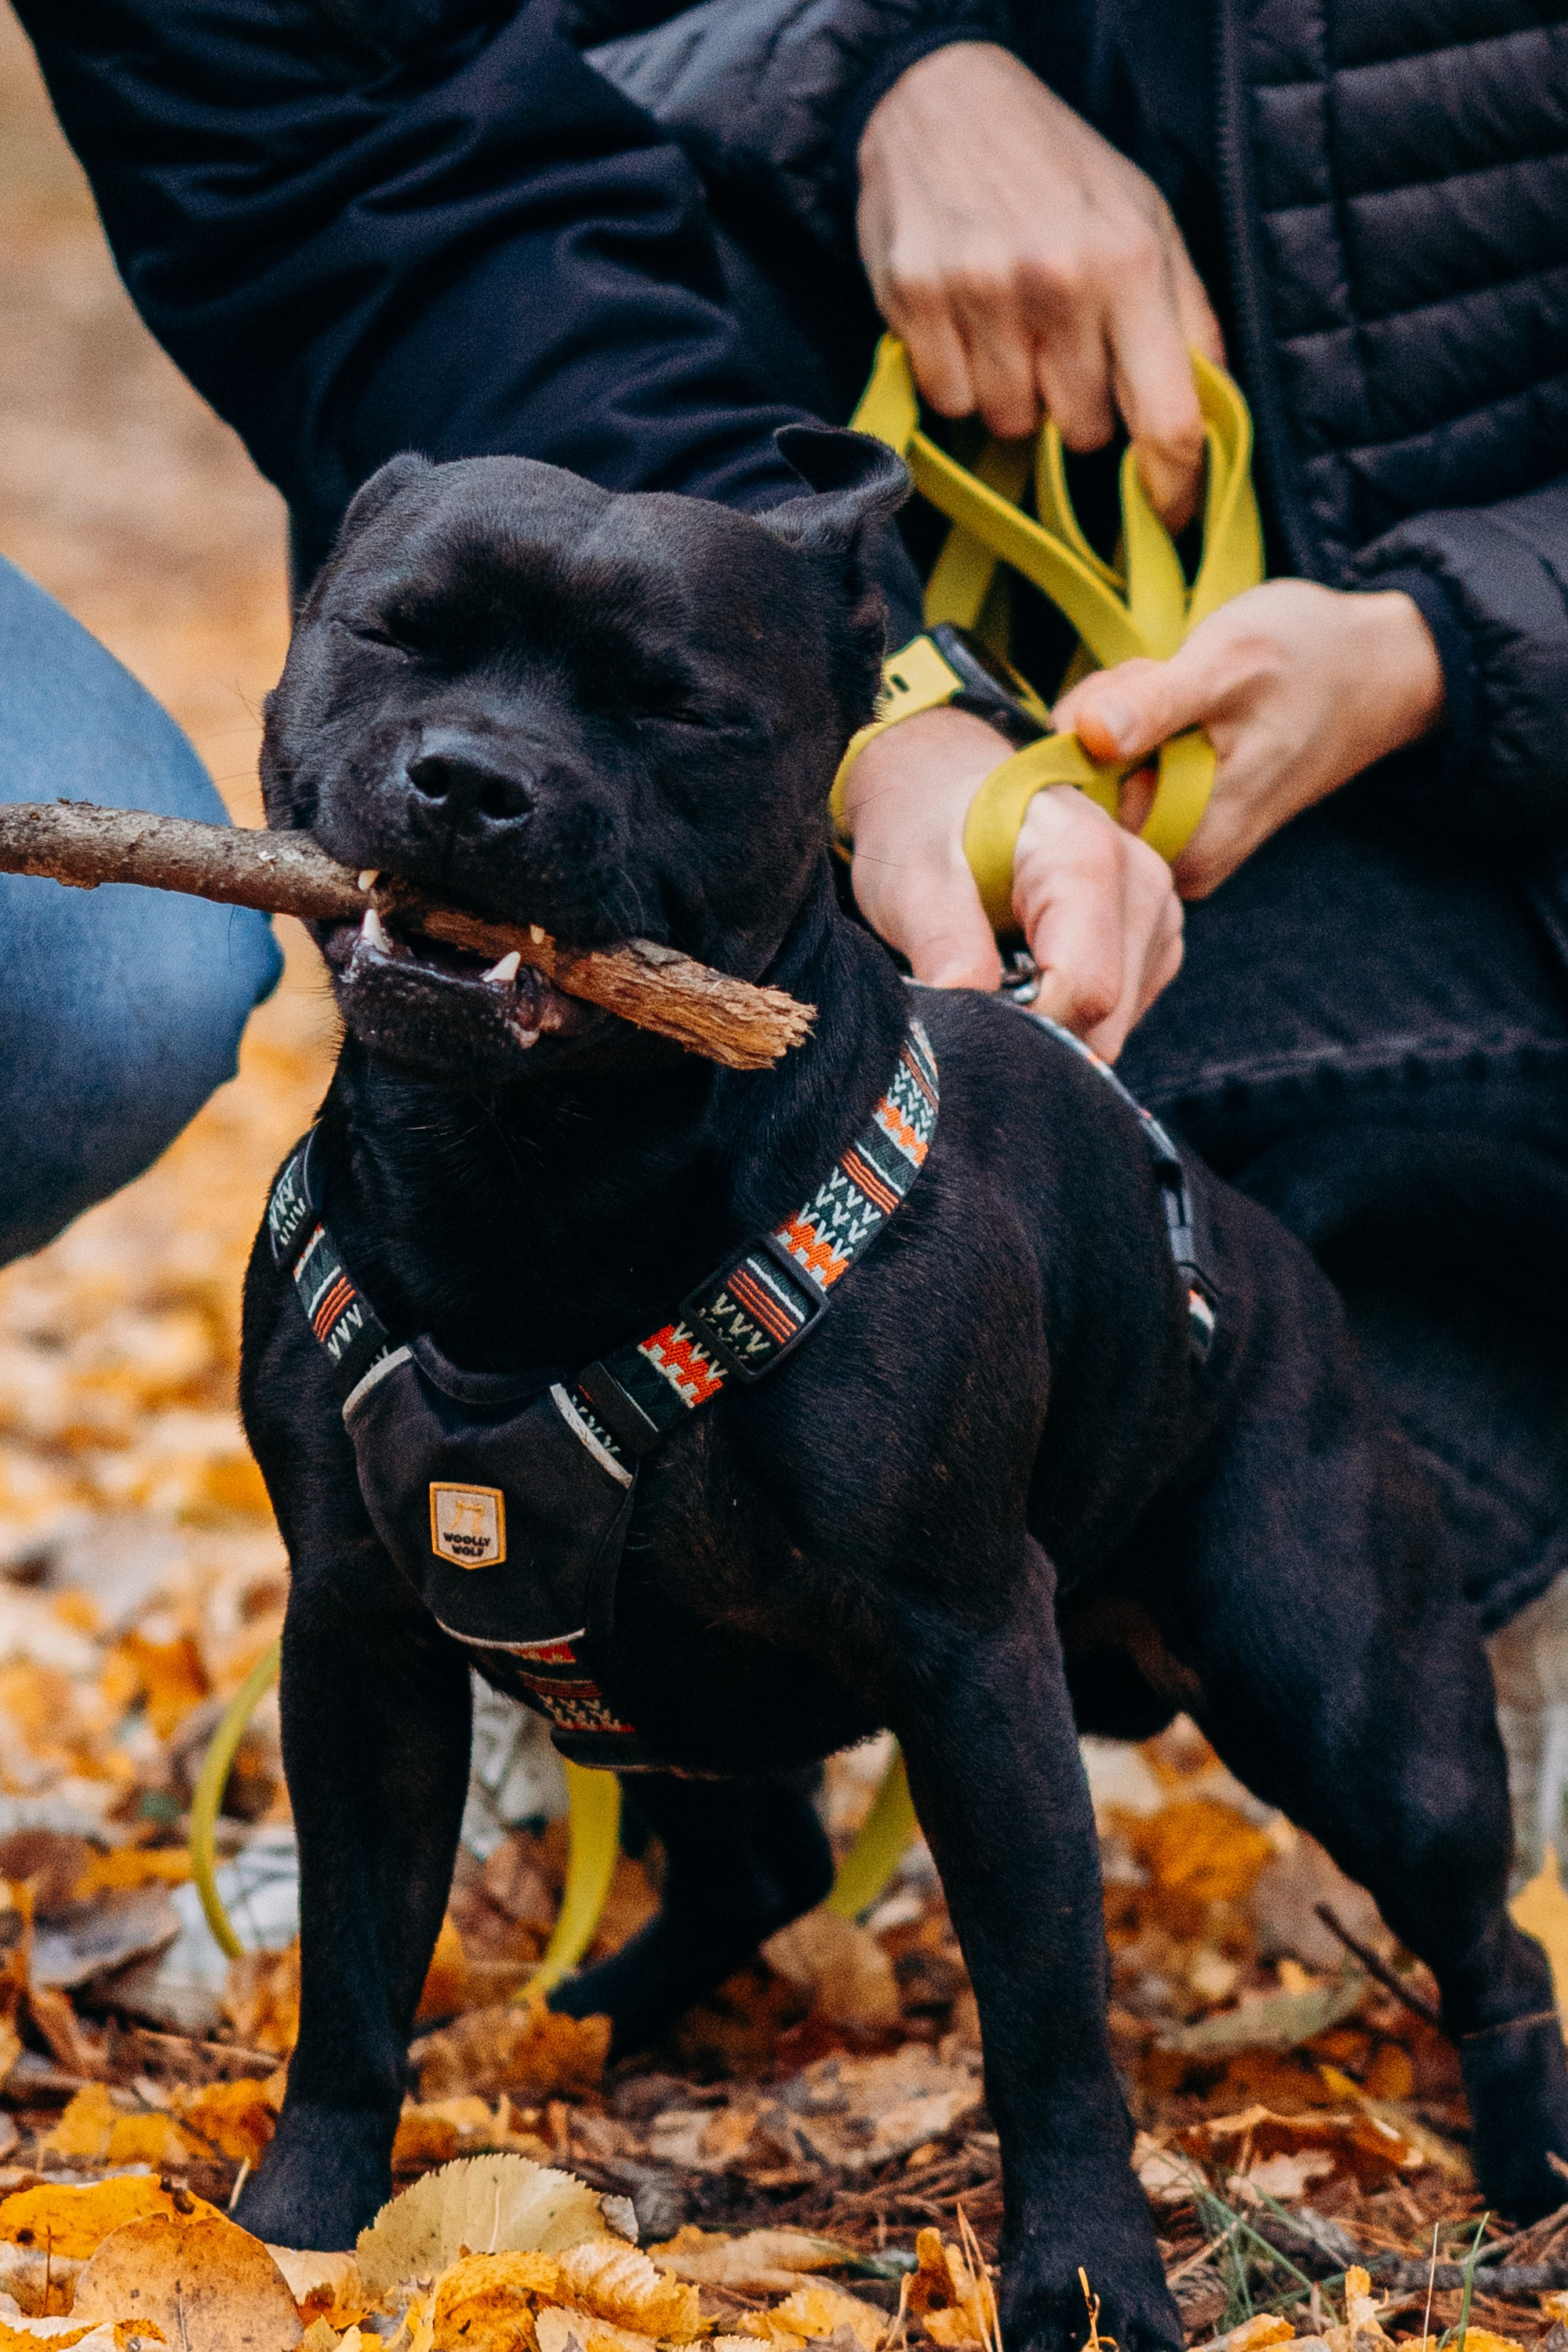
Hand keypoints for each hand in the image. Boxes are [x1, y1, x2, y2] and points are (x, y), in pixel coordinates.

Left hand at [843, 705, 1182, 1058]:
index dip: (1024, 1029)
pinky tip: (1027, 976)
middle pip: (1106, 1014)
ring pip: (1113, 1027)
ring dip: (1052, 1027)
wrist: (953, 794)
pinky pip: (1117, 1019)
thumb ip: (943, 942)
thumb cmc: (928, 828)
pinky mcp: (1154, 944)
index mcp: (1088, 853)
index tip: (970, 1027)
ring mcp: (1157, 914)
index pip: (1084, 989)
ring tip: (998, 976)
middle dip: (1037, 1034)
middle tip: (973, 1005)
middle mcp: (1142, 881)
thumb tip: (969, 1017)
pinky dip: (1068, 1016)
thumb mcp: (913, 877)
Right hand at [856, 43, 1223, 529]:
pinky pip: (949, 402)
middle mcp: (1057, 281)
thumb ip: (1186, 318)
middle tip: (1065, 350)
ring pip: (1011, 424)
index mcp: (1130, 262)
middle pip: (1083, 432)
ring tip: (1012, 328)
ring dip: (1016, 396)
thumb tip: (1212, 416)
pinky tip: (966, 322)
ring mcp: (979, 292)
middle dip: (1079, 410)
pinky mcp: (915, 300)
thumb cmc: (1058, 168)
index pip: (1168, 417)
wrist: (942, 97)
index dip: (1172, 488)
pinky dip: (959, 379)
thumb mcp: (1147, 219)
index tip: (1169, 518)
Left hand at [1054, 580, 1446, 897]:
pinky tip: (1187, 708)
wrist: (1370, 668)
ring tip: (1187, 692)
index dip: (1091, 735)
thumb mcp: (1227, 664)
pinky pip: (1126, 771)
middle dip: (1109, 725)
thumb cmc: (1308, 658)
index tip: (1143, 693)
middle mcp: (1181, 864)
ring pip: (1102, 776)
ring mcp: (1180, 844)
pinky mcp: (1179, 819)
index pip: (1078, 804)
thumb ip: (1154, 704)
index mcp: (1189, 848)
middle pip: (1084, 791)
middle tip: (1169, 682)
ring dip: (1127, 722)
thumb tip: (1085, 733)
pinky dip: (1142, 729)